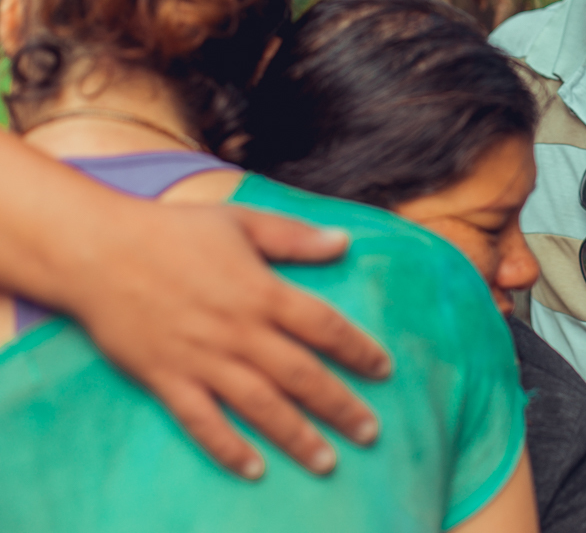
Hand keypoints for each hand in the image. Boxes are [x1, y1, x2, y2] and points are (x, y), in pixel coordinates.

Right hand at [62, 202, 391, 479]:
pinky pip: (203, 422)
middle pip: (302, 376)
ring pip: (261, 406)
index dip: (359, 351)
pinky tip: (254, 470)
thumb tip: (345, 241)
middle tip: (371, 433)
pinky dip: (228, 447)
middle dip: (341, 407)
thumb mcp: (242, 221)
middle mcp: (240, 331)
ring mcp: (203, 359)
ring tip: (326, 462)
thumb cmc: (173, 231)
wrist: (97, 250)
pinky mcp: (167, 379)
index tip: (384, 371)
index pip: (325, 327)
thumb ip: (295, 237)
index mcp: (263, 291)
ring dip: (296, 437)